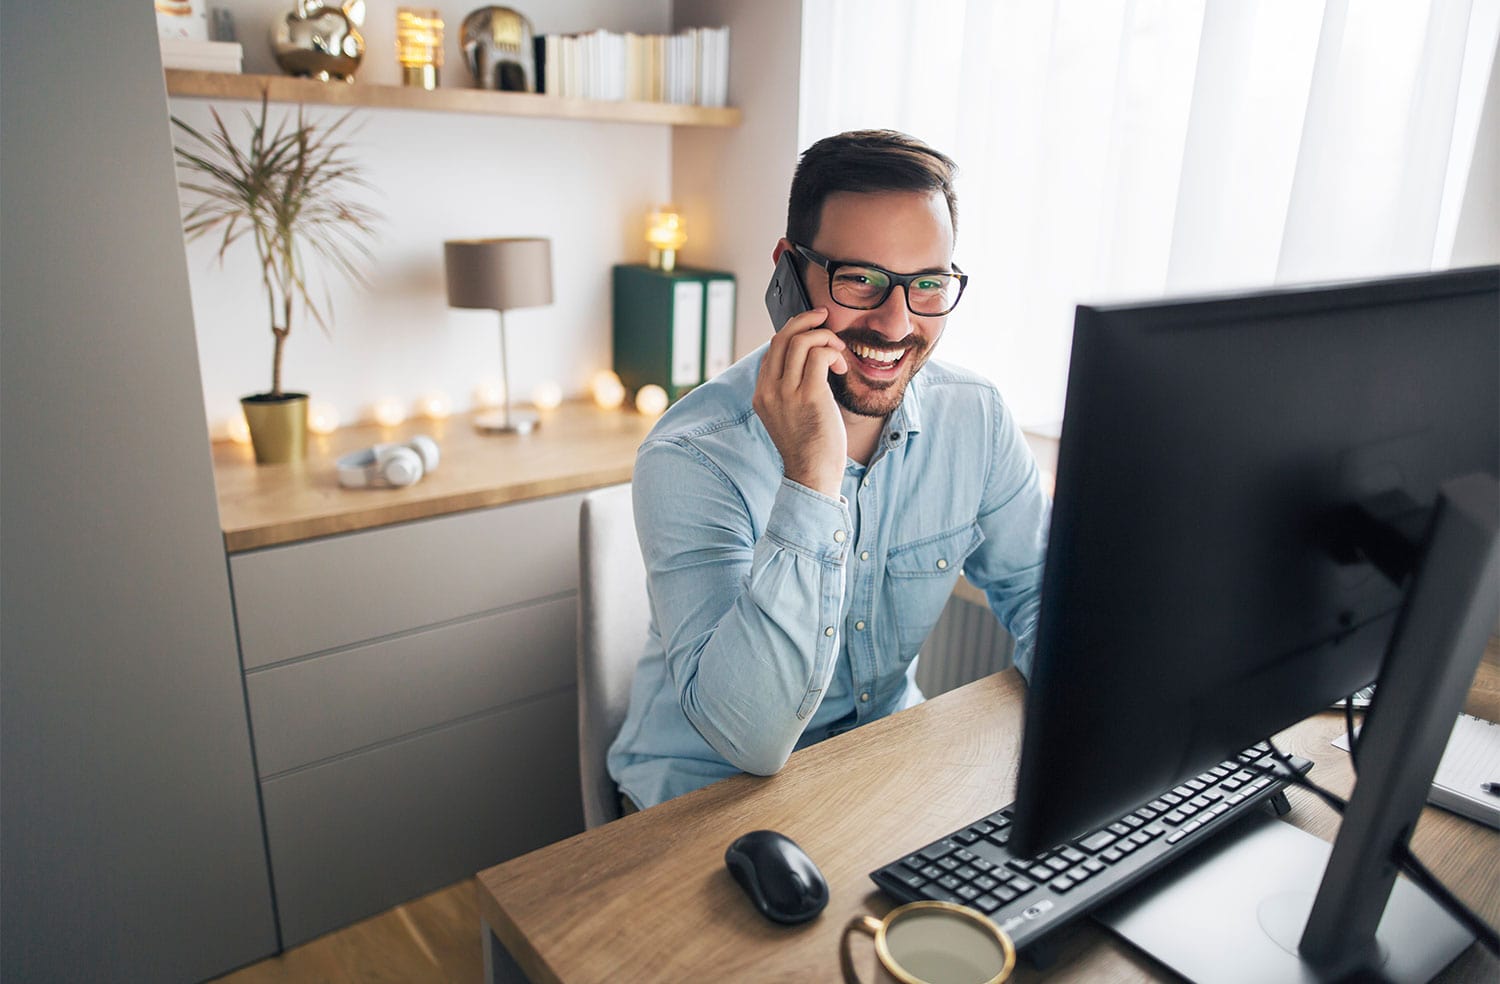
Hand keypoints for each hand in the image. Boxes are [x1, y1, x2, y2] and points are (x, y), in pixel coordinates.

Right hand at [753, 307, 848, 496]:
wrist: (812, 475)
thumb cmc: (808, 447)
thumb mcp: (790, 415)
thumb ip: (791, 390)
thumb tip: (809, 361)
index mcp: (761, 394)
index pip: (772, 349)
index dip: (793, 333)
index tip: (813, 330)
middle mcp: (768, 390)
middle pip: (782, 338)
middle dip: (806, 321)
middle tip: (826, 318)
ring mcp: (786, 393)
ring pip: (800, 341)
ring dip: (825, 338)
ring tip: (838, 352)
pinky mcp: (808, 396)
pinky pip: (818, 355)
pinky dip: (832, 352)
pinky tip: (841, 367)